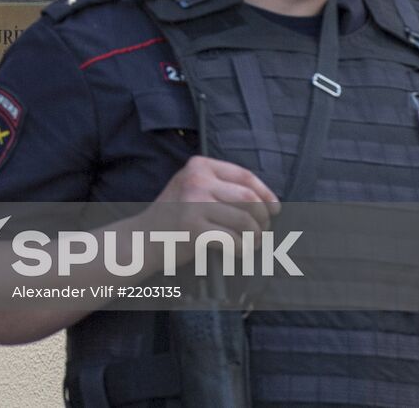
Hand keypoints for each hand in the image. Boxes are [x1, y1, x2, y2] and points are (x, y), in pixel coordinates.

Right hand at [138, 156, 280, 262]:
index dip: (266, 194)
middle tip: (260, 231)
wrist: (144, 237)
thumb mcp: (192, 187)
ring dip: (254, 237)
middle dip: (262, 218)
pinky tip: (237, 251)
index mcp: (199, 166)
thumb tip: (268, 201)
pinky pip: (233, 241)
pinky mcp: (193, 230)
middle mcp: (196, 181)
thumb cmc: (175, 215)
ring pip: (245, 221)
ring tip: (250, 243)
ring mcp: (193, 205)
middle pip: (249, 198)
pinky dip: (241, 250)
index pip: (245, 176)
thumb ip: (222, 186)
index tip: (274, 209)